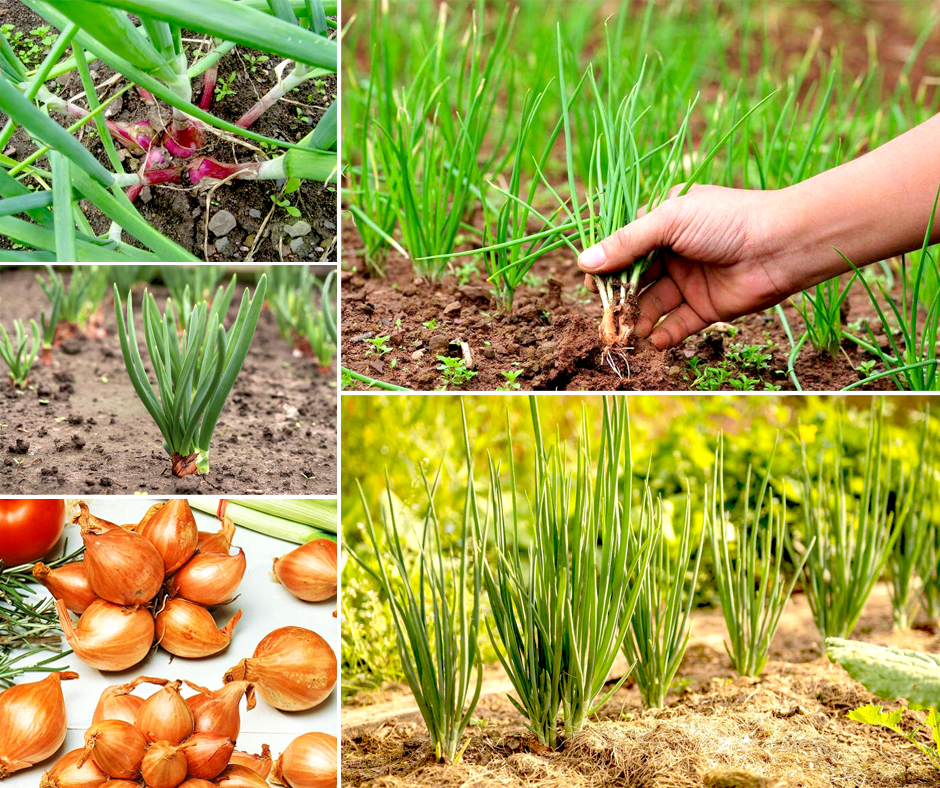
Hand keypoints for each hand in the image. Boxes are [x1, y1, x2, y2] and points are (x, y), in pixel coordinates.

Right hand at [578, 185, 796, 348]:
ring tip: (629, 332)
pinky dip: (664, 334)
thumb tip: (583, 263)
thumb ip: (626, 243)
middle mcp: (674, 252)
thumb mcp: (669, 221)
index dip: (606, 266)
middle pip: (635, 279)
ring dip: (639, 318)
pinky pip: (678, 324)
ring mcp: (690, 281)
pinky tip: (653, 340)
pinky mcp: (706, 307)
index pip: (624, 246)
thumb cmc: (725, 221)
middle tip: (608, 316)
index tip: (591, 285)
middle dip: (620, 298)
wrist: (781, 245)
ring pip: (653, 304)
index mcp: (664, 223)